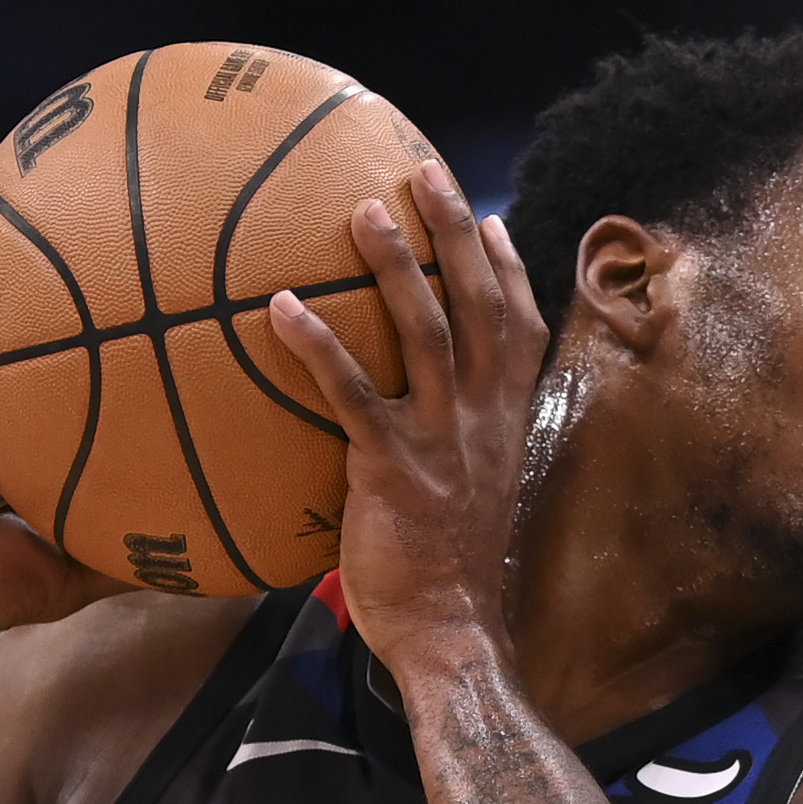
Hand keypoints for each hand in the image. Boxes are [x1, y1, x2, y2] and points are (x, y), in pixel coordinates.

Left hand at [264, 161, 546, 670]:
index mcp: (507, 423)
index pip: (521, 330)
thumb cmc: (449, 567)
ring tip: (362, 211)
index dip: (508, 269)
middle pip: (479, 307)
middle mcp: (483, 420)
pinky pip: (352, 395)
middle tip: (425, 173)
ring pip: (424, 334)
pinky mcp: (392, 467)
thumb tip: (420, 410)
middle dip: (456, 234)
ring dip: (395, 267)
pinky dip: (318, 347)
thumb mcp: (474, 491)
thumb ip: (458, 439)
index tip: (488, 217)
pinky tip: (281, 308)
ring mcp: (443, 441)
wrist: (451, 630)